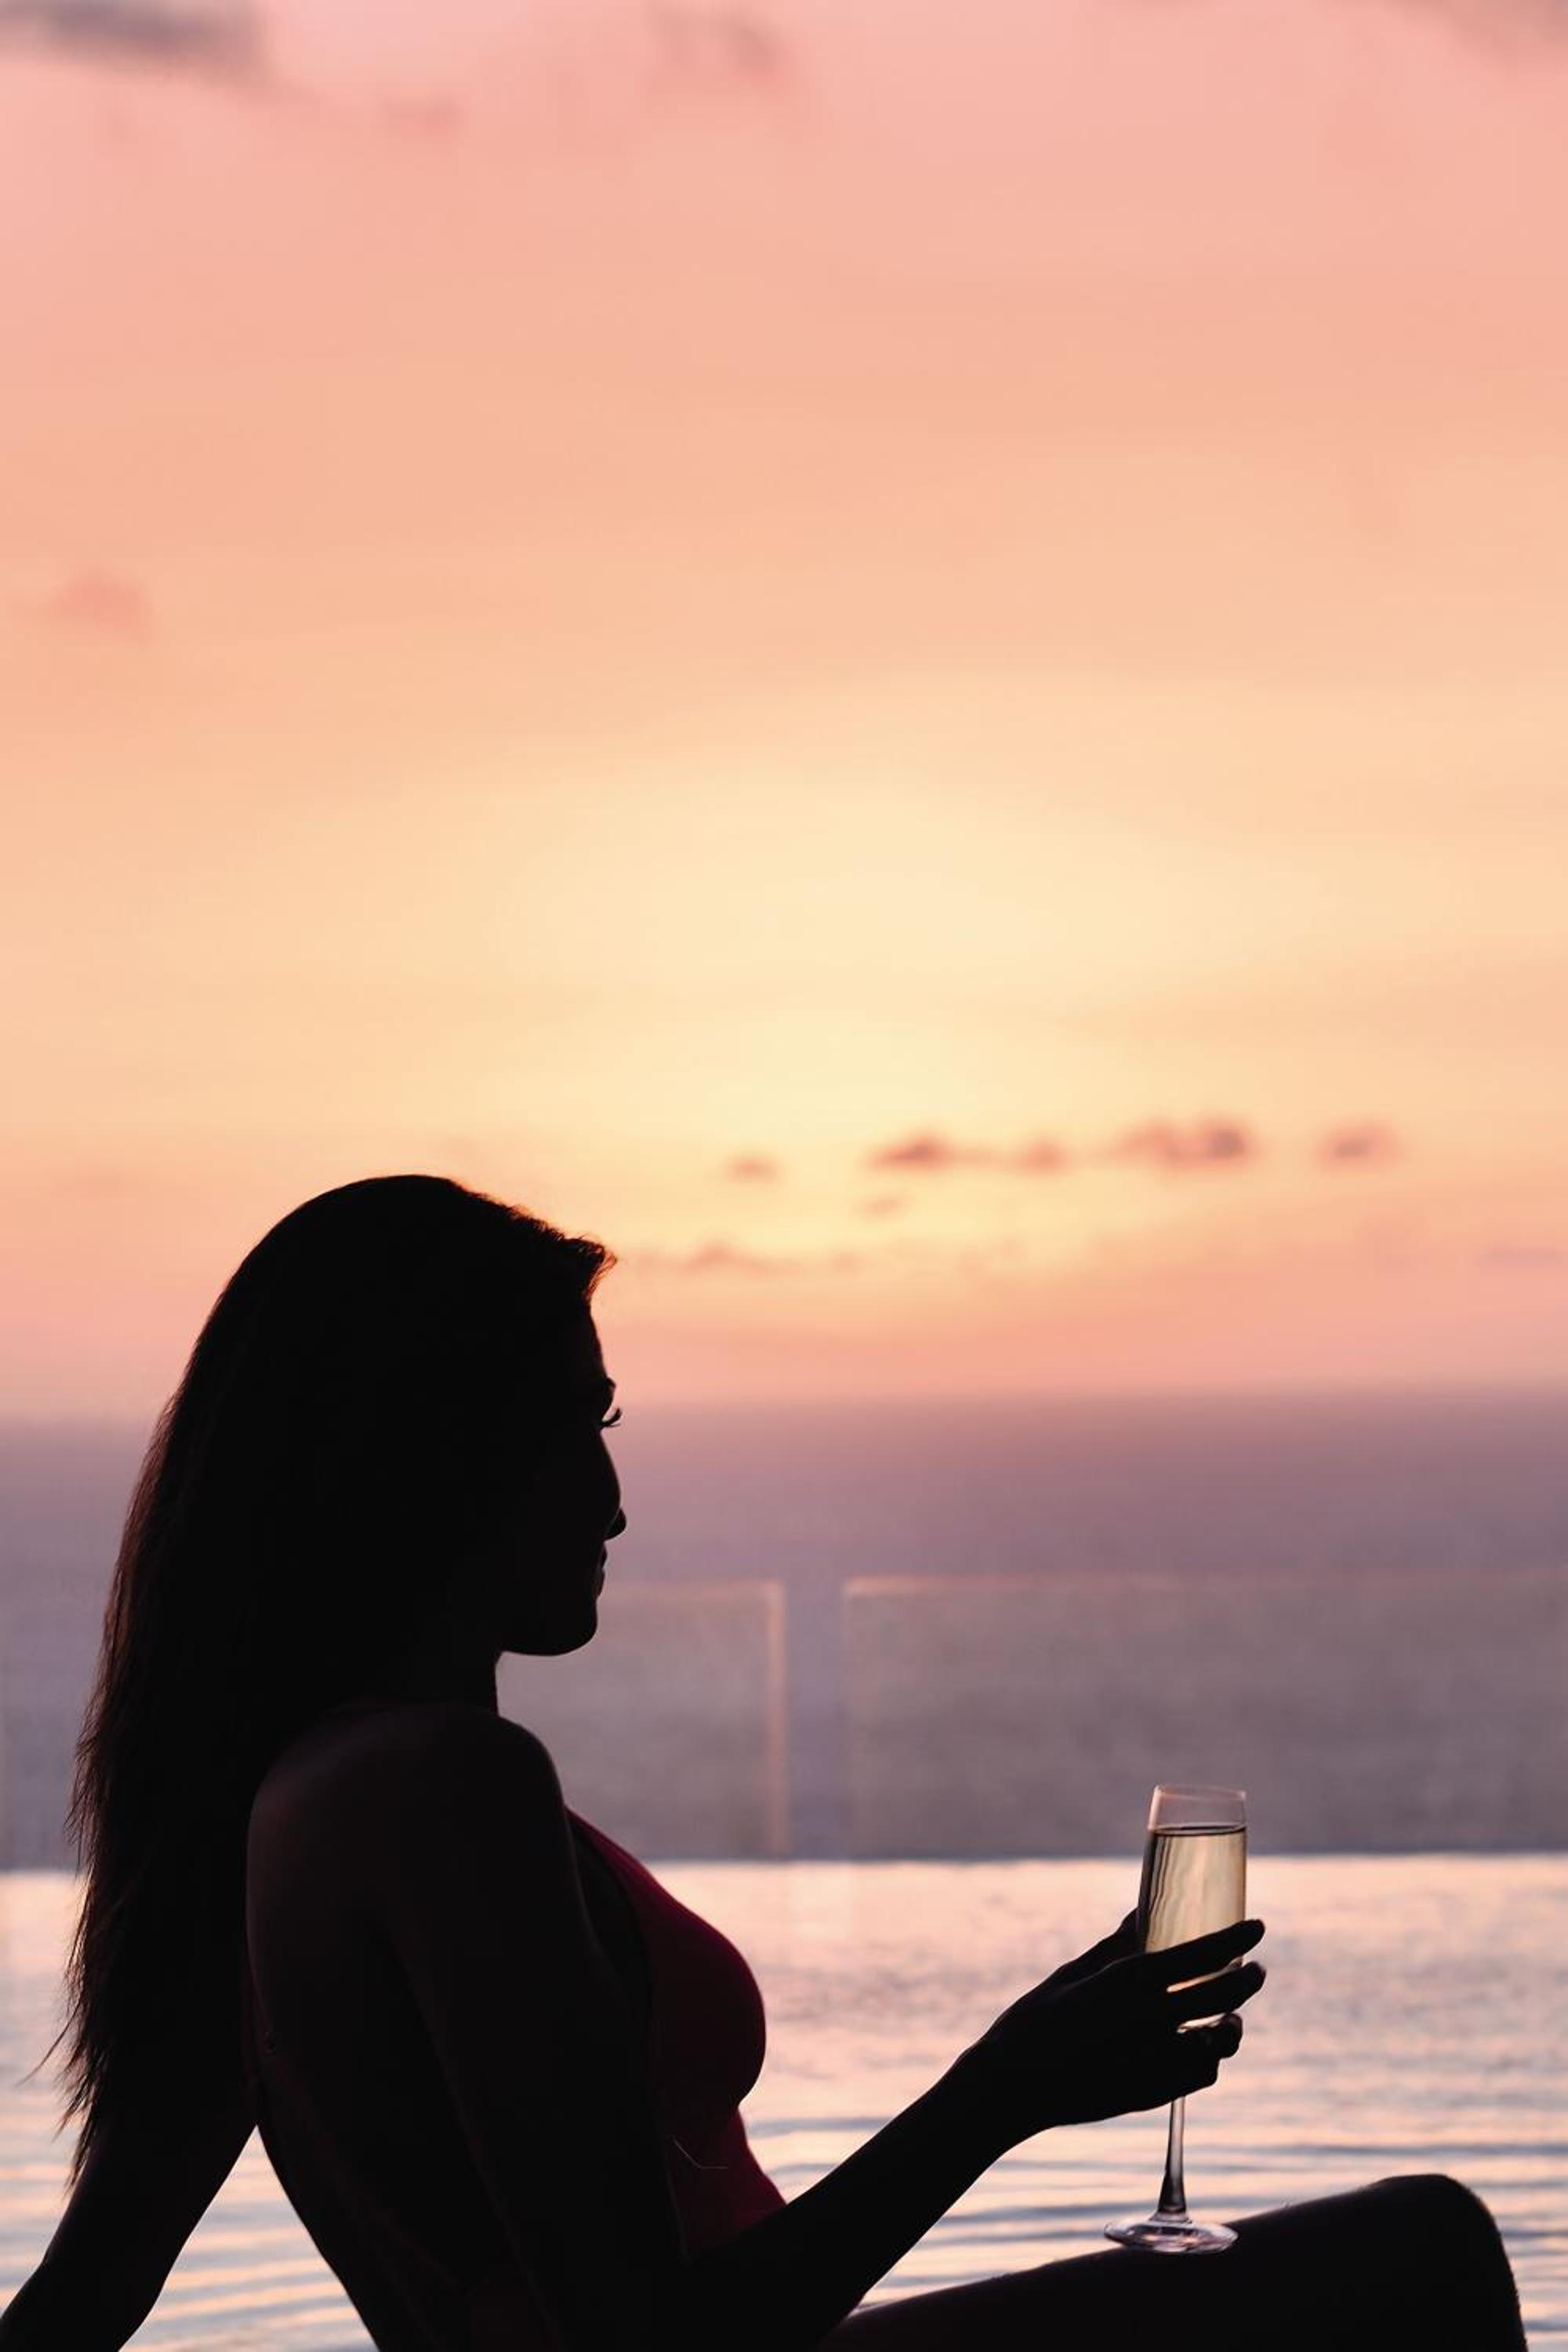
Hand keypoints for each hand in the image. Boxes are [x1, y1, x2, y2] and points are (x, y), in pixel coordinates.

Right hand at [957, 1913, 1265, 2149]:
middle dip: (1247, 1980)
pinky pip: (1200, 2075)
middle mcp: (1152, 2020)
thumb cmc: (1035, 2021)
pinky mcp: (1154, 2093)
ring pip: (1218, 2042)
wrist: (1014, 2086)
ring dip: (1231, 2026)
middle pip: (1222, 1996)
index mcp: (1131, 1981)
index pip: (1202, 1953)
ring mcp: (1156, 2061)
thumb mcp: (1073, 1974)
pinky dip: (1208, 2058)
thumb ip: (1114, 1947)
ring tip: (1231, 2017)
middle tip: (1255, 1970)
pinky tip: (1199, 2048)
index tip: (1257, 1927)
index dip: (1235, 1938)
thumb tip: (1141, 1914)